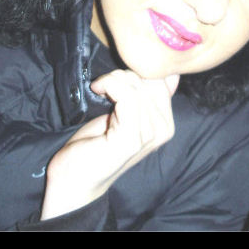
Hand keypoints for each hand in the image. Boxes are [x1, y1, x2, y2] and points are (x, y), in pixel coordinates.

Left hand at [40, 69, 179, 219]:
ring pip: (136, 86)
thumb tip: (172, 73)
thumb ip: (147, 96)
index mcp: (166, 122)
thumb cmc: (98, 142)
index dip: (137, 71)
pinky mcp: (130, 138)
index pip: (161, 79)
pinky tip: (97, 90)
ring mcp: (149, 136)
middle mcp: (164, 130)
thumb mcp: (126, 113)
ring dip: (112, 79)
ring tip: (100, 89)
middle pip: (149, 80)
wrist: (76, 177)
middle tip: (105, 84)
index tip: (116, 78)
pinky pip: (126, 96)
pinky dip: (109, 85)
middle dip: (123, 75)